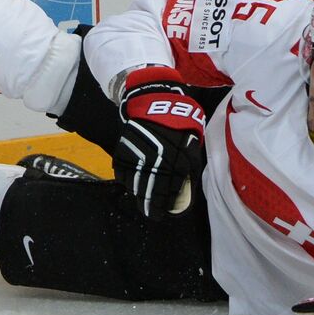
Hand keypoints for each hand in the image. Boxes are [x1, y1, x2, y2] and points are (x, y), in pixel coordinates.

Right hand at [111, 66, 205, 218]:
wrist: (155, 100)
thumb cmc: (179, 122)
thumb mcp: (192, 144)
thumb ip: (190, 167)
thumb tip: (186, 189)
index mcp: (175, 158)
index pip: (168, 188)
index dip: (164, 204)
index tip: (162, 214)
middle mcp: (155, 159)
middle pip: (150, 188)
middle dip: (149, 204)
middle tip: (150, 214)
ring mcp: (138, 154)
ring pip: (135, 181)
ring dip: (138, 193)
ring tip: (140, 201)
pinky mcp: (124, 148)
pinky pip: (122, 169)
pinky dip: (125, 178)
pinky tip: (130, 184)